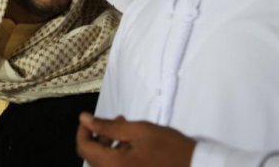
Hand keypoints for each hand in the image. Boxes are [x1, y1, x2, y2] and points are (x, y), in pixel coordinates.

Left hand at [77, 113, 195, 166]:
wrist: (194, 166)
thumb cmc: (168, 146)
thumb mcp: (138, 130)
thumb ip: (108, 126)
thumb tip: (83, 118)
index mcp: (113, 164)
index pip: (84, 147)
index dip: (83, 130)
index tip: (91, 117)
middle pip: (92, 156)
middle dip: (98, 136)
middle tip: (117, 120)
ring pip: (103, 161)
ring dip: (107, 143)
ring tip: (125, 128)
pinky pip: (114, 166)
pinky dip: (116, 153)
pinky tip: (130, 142)